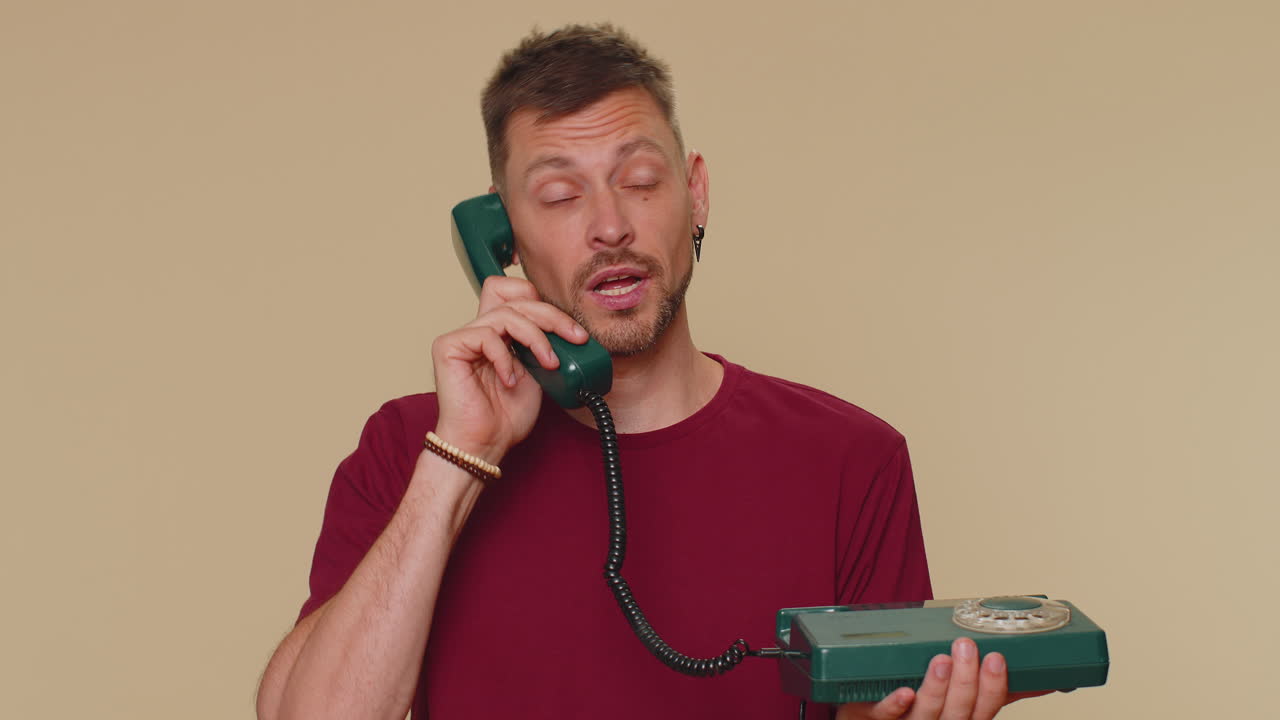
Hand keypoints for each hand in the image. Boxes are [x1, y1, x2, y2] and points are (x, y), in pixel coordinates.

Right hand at [431, 275, 588, 463]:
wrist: (485, 444)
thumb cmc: (506, 417)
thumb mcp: (540, 374)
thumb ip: (546, 347)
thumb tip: (572, 330)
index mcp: (500, 333)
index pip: (518, 294)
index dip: (544, 304)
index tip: (572, 331)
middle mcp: (481, 329)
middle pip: (517, 298)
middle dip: (552, 316)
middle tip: (575, 338)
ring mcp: (463, 336)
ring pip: (507, 313)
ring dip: (536, 338)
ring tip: (549, 363)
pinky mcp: (448, 346)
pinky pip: (486, 335)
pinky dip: (505, 358)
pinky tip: (509, 380)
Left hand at [835, 637, 1053, 719]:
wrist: (871, 718)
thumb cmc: (925, 708)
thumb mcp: (965, 700)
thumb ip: (994, 689)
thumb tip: (1046, 679)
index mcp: (963, 719)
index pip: (985, 710)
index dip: (993, 688)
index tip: (997, 658)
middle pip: (959, 712)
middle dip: (966, 682)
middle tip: (967, 646)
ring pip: (928, 713)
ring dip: (937, 687)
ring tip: (942, 659)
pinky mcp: (875, 718)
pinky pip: (887, 715)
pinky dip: (896, 705)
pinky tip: (904, 692)